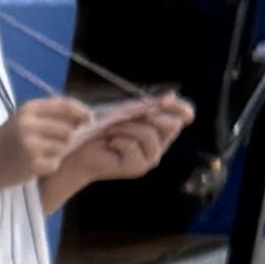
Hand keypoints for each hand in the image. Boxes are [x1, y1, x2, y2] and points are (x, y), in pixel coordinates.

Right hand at [0, 94, 90, 191]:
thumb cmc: (3, 144)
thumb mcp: (20, 120)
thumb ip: (46, 116)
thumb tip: (80, 117)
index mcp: (27, 109)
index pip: (64, 105)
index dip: (80, 112)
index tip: (89, 119)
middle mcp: (29, 123)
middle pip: (67, 130)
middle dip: (66, 139)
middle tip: (51, 145)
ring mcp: (31, 144)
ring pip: (63, 147)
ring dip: (57, 153)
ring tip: (38, 155)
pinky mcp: (32, 163)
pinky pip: (55, 164)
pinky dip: (48, 167)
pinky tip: (33, 166)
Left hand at [53, 90, 193, 190]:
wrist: (82, 151)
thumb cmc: (103, 129)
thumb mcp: (127, 112)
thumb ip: (149, 106)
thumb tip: (172, 95)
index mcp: (160, 129)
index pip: (182, 117)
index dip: (180, 107)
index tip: (166, 99)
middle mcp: (159, 145)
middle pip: (171, 124)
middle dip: (148, 114)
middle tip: (125, 115)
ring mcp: (150, 158)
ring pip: (149, 134)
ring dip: (126, 127)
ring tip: (111, 131)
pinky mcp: (138, 168)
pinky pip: (133, 145)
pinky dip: (118, 139)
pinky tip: (110, 144)